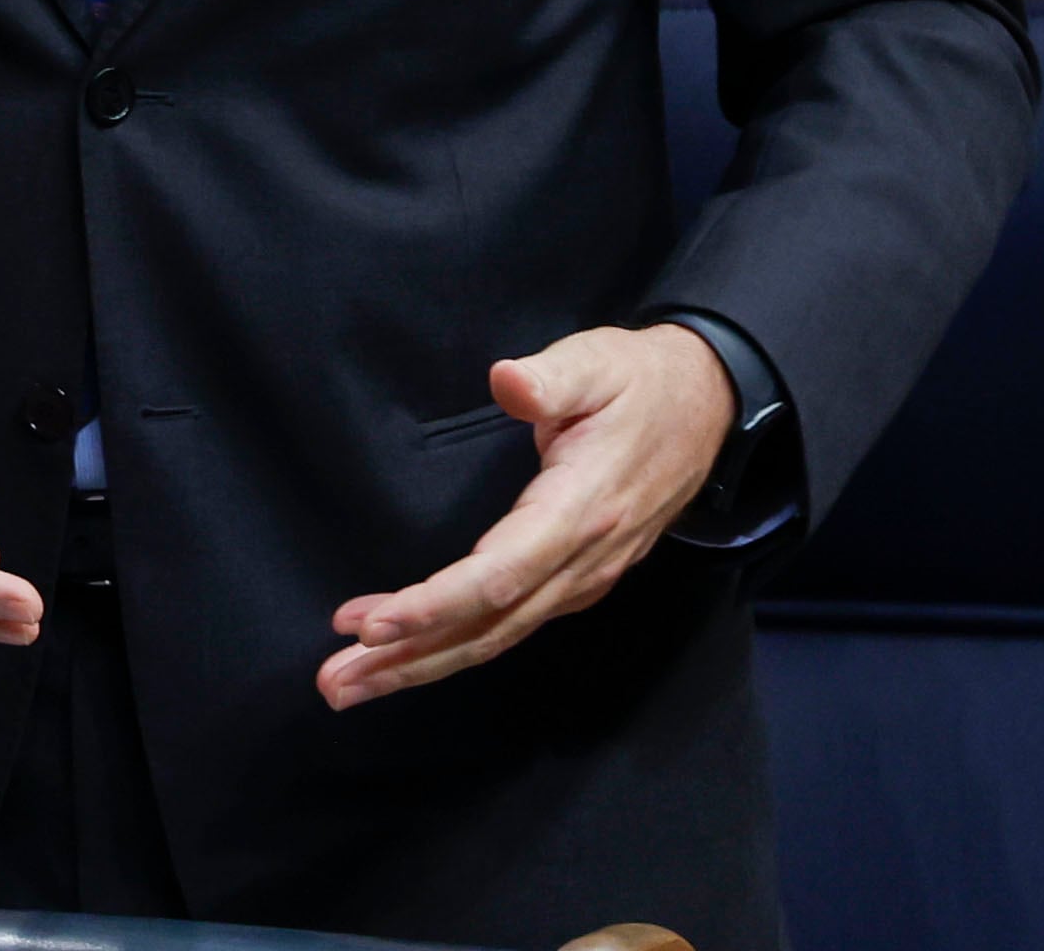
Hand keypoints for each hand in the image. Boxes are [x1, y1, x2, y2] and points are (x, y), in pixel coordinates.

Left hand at [316, 323, 734, 709]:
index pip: (500, 574)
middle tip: (335, 682)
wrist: (707, 410)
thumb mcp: (598, 362)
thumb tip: (506, 379)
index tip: (372, 623)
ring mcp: (582, 578)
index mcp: (580, 508)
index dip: (435, 605)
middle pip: (488, 626)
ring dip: (421, 663)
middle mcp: (582, 560)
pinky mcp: (576, 581)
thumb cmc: (641, 383)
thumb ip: (551, 375)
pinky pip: (509, 626)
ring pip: (495, 636)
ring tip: (351, 681)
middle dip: (409, 658)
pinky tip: (408, 654)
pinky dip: (454, 645)